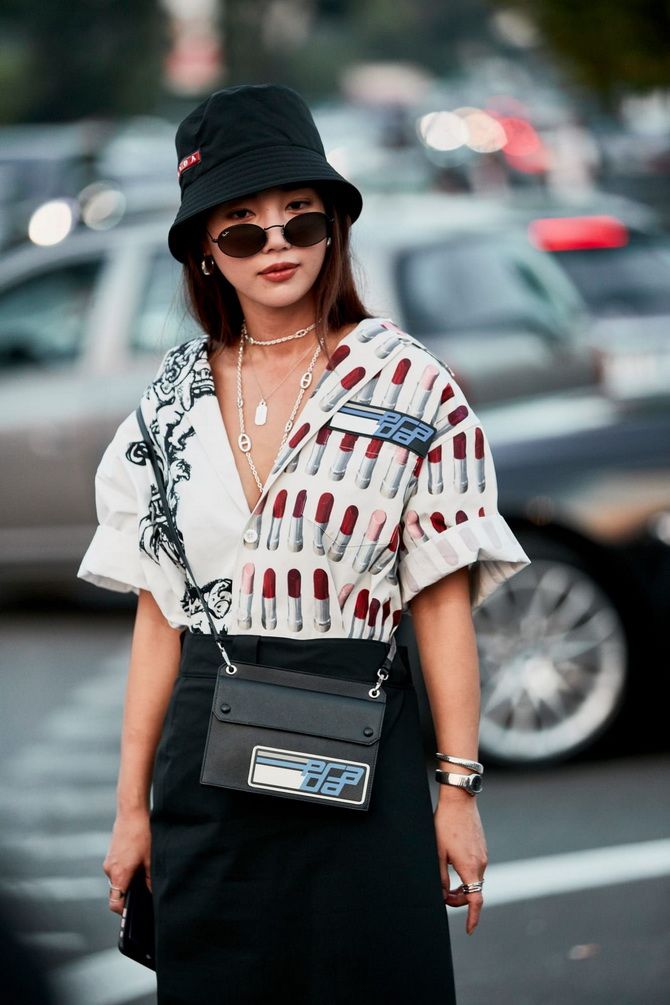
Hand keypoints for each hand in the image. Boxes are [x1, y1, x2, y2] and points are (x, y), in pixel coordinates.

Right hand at [103, 807, 151, 915]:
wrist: (131, 811)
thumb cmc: (142, 834)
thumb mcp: (151, 859)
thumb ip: (150, 880)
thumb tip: (152, 894)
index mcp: (119, 874)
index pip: (115, 903)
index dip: (124, 912)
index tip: (135, 913)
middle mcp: (110, 870)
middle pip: (116, 893)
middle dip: (128, 897)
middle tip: (144, 896)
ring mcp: (110, 861)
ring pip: (118, 880)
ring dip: (128, 883)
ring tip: (144, 878)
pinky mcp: (112, 853)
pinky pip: (118, 869)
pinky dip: (126, 872)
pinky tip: (140, 864)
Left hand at [434, 793, 487, 934]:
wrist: (459, 801)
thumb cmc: (445, 824)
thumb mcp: (437, 853)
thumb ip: (440, 877)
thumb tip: (443, 895)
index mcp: (470, 867)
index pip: (476, 900)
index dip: (473, 918)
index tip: (469, 930)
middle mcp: (481, 863)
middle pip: (474, 891)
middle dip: (459, 899)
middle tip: (443, 896)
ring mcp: (483, 854)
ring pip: (475, 879)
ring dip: (463, 886)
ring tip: (447, 882)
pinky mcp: (482, 847)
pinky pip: (476, 868)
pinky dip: (467, 874)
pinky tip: (453, 864)